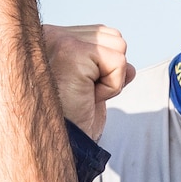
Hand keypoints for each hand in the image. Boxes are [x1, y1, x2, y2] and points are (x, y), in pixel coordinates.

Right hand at [44, 24, 134, 138]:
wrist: (56, 147)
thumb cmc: (68, 123)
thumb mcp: (89, 89)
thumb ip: (106, 67)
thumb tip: (130, 67)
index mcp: (50, 38)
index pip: (100, 34)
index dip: (102, 67)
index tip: (79, 88)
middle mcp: (50, 34)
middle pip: (113, 37)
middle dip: (108, 71)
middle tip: (82, 93)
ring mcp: (58, 40)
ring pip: (119, 46)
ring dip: (110, 78)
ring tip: (84, 93)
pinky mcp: (71, 52)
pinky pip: (118, 62)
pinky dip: (111, 86)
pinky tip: (87, 96)